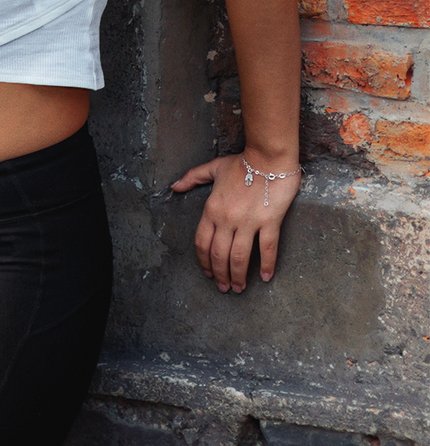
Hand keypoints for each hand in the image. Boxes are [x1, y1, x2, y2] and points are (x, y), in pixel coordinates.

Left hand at [170, 153, 299, 292]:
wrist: (268, 157)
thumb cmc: (242, 163)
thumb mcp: (213, 168)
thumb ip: (193, 177)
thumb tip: (175, 186)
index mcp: (212, 209)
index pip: (202, 242)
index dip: (204, 261)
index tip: (209, 274)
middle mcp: (227, 219)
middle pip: (219, 254)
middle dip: (220, 274)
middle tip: (225, 288)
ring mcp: (248, 221)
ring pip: (240, 256)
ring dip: (238, 275)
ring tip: (240, 288)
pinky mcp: (269, 221)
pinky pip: (267, 248)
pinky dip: (267, 265)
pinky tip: (265, 277)